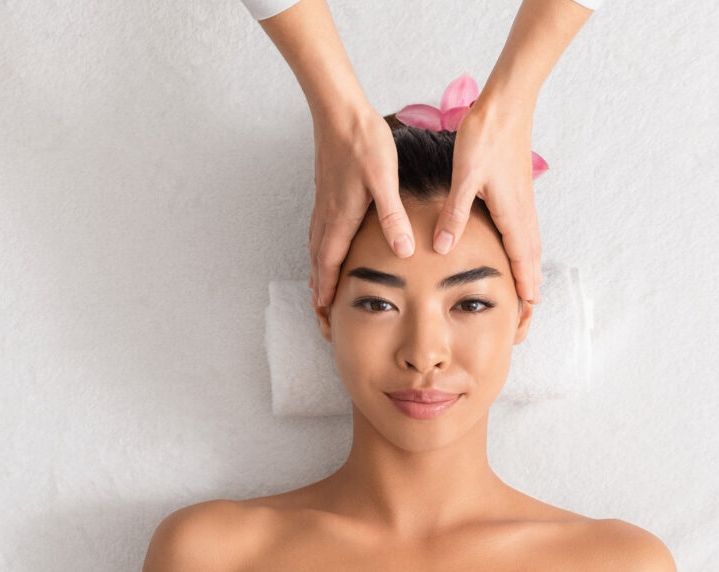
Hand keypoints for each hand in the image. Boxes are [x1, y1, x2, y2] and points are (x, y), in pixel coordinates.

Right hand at [308, 103, 413, 307]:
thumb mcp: (384, 180)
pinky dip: (318, 250)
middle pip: (318, 261)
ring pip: (316, 246)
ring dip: (316, 271)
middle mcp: (328, 213)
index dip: (327, 290)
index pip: (330, 263)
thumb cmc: (363, 141)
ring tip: (318, 290)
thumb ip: (392, 217)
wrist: (339, 110)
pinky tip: (323, 249)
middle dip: (318, 290)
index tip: (324, 314)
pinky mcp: (326, 191)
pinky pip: (318, 231)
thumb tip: (402, 251)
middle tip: (318, 315)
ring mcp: (324, 202)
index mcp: (341, 216)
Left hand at [431, 93, 542, 303]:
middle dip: (532, 282)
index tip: (528, 308)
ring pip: (531, 242)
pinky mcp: (519, 190)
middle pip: (531, 255)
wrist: (505, 105)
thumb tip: (443, 247)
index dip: (524, 283)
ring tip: (530, 287)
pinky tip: (520, 248)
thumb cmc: (485, 137)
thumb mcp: (465, 177)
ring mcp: (523, 199)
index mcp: (510, 211)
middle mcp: (522, 209)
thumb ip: (454, 214)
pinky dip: (527, 247)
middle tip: (531, 310)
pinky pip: (527, 228)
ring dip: (531, 266)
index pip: (521, 257)